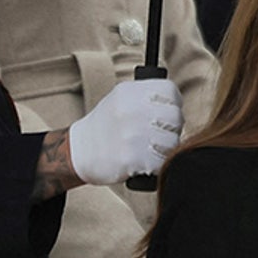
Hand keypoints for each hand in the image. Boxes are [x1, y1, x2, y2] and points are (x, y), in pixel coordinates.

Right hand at [67, 79, 182, 184]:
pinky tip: (144, 161)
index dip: (173, 104)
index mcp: (129, 92)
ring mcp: (132, 134)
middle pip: (175, 117)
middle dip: (172, 128)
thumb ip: (148, 97)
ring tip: (150, 148)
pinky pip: (162, 162)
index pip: (170, 91)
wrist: (80, 151)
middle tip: (158, 134)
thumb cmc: (107, 126)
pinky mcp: (132, 158)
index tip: (165, 113)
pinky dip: (157, 165)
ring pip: (173, 141)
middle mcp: (131, 110)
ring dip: (166, 149)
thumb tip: (177, 104)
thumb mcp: (121, 99)